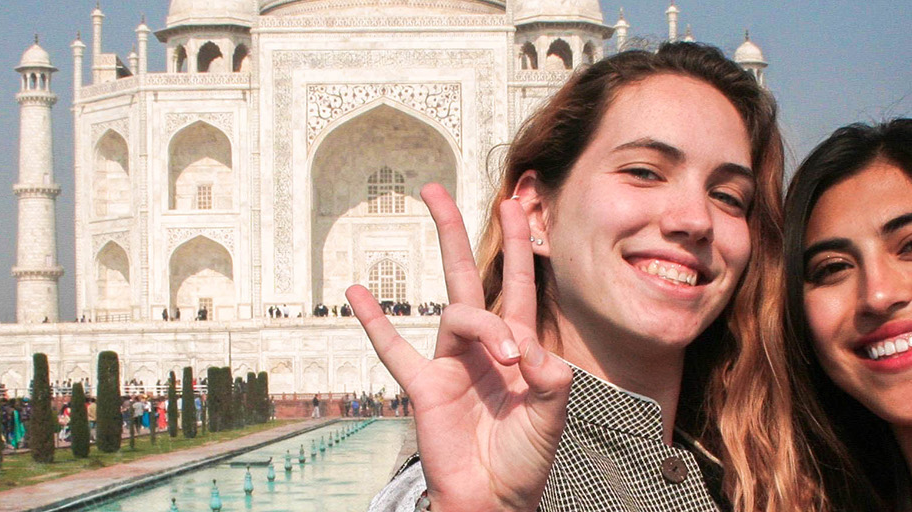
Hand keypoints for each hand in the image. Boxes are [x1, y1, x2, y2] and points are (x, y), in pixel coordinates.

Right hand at [348, 184, 572, 510]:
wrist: (496, 499)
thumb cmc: (527, 459)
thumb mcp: (553, 414)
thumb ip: (550, 377)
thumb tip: (528, 348)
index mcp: (520, 348)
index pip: (519, 284)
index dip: (518, 244)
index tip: (514, 203)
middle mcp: (482, 347)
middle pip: (467, 275)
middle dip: (455, 232)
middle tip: (436, 190)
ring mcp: (450, 364)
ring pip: (457, 315)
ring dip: (486, 327)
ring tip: (508, 356)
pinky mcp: (425, 388)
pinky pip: (394, 349)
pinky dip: (376, 322)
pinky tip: (357, 293)